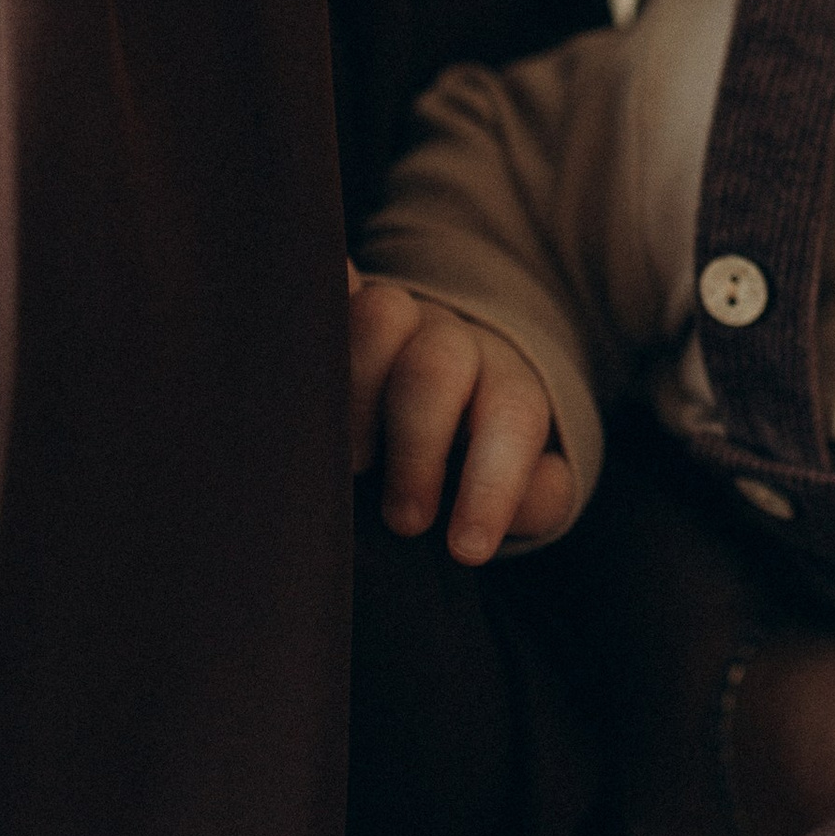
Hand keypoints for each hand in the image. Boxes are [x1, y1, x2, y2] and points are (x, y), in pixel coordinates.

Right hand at [345, 267, 579, 563]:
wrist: (444, 397)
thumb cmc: (478, 463)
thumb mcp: (523, 488)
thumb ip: (535, 499)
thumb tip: (513, 508)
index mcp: (506, 384)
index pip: (513, 416)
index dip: (493, 482)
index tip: (466, 549)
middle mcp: (450, 341)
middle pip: (437, 366)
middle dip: (418, 447)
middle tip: (404, 521)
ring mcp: (391, 317)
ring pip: (380, 316)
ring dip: (356, 391)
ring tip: (350, 464)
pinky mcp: (338, 309)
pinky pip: (331, 286)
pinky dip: (324, 292)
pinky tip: (299, 339)